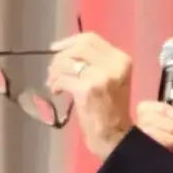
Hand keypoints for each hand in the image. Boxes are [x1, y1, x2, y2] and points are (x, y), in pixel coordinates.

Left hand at [47, 33, 133, 159]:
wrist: (115, 134)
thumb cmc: (110, 107)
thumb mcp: (110, 77)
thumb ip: (94, 62)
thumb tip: (65, 51)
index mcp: (120, 58)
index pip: (90, 38)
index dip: (69, 41)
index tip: (55, 47)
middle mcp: (113, 64)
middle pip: (77, 48)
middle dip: (59, 57)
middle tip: (53, 72)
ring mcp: (100, 76)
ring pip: (66, 62)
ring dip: (54, 72)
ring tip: (54, 84)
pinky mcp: (86, 90)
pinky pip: (62, 79)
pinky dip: (55, 84)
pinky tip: (57, 93)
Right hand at [134, 100, 172, 157]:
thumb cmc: (172, 160)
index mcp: (144, 125)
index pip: (144, 108)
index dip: (160, 108)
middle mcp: (134, 133)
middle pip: (147, 117)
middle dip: (172, 126)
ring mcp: (132, 143)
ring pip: (148, 129)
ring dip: (170, 138)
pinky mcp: (133, 154)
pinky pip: (150, 142)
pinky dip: (165, 144)